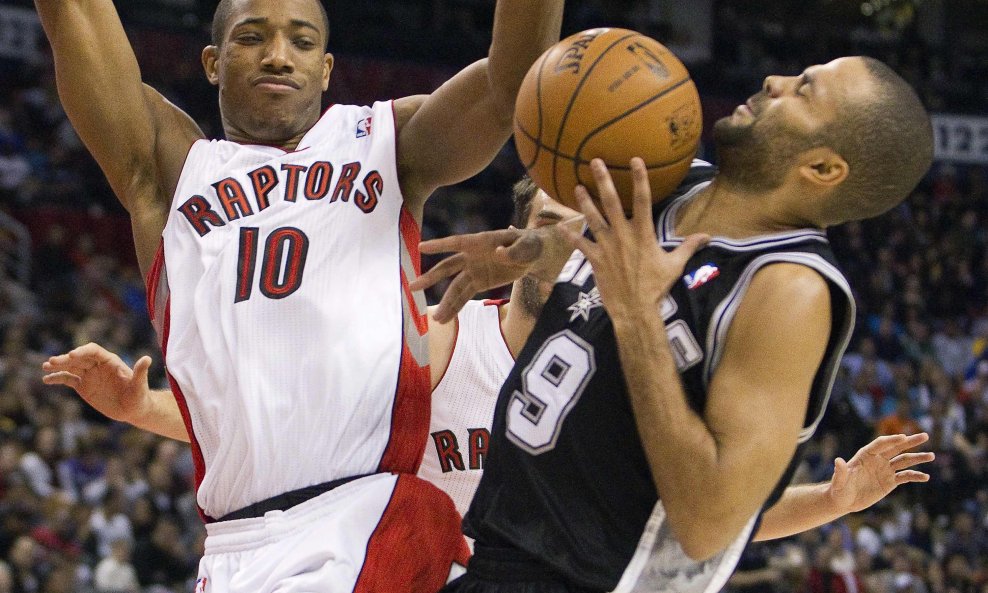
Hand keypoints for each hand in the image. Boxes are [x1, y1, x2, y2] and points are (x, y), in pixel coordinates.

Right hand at [42, 343, 152, 425]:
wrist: (133, 410)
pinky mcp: (83, 386)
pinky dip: (57, 378)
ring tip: (46, 367)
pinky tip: (47, 379)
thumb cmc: (139, 397)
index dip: (82, 351)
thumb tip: (147, 358)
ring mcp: (89, 375)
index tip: (72, 356)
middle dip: (66, 359)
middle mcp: (98, 366)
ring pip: (71, 367)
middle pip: (79, 358)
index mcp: (110, 362)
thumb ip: (140, 372)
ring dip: (58, 366)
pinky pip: (68, 379)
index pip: (93, 351)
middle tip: (52, 362)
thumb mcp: (140, 386)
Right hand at [411, 227, 545, 322]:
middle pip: (448, 267)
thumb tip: (498, 253)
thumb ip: (514, 250)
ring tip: (436, 319)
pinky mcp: (480, 282)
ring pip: (455, 287)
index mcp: (481, 242)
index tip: (421, 247)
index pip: (457, 242)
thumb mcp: (527, 245)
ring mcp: (474, 270)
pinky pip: (465, 296)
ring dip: (446, 302)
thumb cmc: (530, 244)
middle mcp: (472, 256)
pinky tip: (446, 318)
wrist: (534, 254)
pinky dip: (456, 307)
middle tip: (413, 286)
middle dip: (431, 277)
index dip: (439, 245)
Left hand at [560, 158, 707, 320]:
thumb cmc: (656, 286)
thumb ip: (688, 246)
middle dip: (603, 181)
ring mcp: (607, 246)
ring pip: (593, 219)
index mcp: (643, 233)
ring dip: (584, 202)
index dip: (639, 179)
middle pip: (611, 202)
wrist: (635, 309)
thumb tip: (707, 236)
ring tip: (576, 186)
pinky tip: (560, 227)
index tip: (635, 160)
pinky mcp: (595, 259)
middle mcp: (623, 235)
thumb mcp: (675, 265)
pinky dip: (570, 236)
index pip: (643, 200)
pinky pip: (581, 245)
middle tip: (594, 162)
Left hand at [828, 433, 933, 513]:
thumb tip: (838, 461)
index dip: (891, 440)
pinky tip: (926, 477)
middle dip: (910, 441)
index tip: (903, 437)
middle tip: (925, 435)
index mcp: (865, 455)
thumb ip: (841, 472)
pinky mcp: (890, 482)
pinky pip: (905, 477)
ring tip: (931, 456)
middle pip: (896, 448)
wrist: (844, 501)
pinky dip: (915, 476)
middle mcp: (878, 459)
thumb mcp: (839, 481)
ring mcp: (885, 470)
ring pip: (904, 461)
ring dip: (918, 458)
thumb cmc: (839, 489)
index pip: (880, 444)